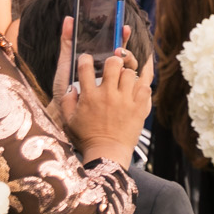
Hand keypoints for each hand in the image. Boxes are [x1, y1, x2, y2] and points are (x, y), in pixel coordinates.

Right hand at [57, 19, 149, 163]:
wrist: (107, 153)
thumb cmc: (87, 138)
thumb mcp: (69, 121)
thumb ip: (67, 102)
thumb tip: (71, 88)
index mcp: (89, 96)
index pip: (85, 67)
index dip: (85, 59)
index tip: (87, 60)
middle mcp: (108, 95)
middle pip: (113, 64)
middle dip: (113, 60)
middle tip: (113, 65)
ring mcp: (125, 101)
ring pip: (131, 73)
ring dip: (128, 73)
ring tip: (125, 78)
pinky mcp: (139, 108)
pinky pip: (146, 87)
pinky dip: (143, 85)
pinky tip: (138, 86)